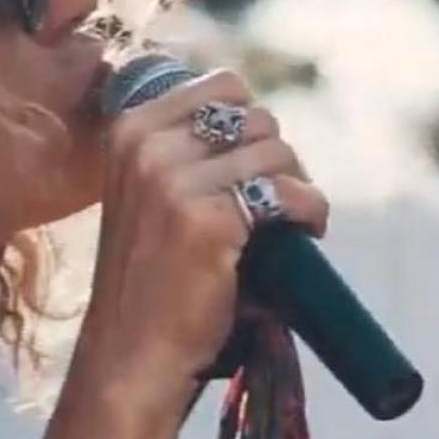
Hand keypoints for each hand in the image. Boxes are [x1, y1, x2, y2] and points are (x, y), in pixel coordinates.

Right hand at [74, 69, 328, 412]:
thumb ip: (184, 150)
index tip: (252, 167)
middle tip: (275, 203)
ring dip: (296, 186)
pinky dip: (310, 211)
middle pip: (255, 117)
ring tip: (288, 223)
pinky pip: (288, 193)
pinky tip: (305, 234)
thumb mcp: (146, 196)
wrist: (132, 354)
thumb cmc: (148, 280)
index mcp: (129, 131)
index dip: (251, 125)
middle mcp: (146, 147)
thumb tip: (257, 117)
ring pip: (277, 150)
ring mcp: (174, 181)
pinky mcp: (209, 221)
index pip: (222, 85)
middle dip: (276, 158)